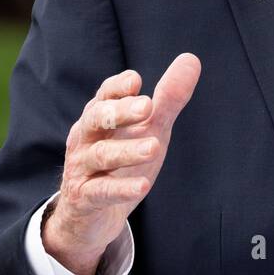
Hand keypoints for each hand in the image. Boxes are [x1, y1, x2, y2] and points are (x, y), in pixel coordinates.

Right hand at [43, 53, 200, 274]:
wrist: (91, 216)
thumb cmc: (121, 161)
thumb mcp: (148, 128)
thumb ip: (168, 98)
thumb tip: (191, 58)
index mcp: (100, 117)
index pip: (105, 95)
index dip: (118, 87)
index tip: (136, 81)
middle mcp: (86, 138)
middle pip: (97, 119)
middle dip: (120, 112)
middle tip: (147, 106)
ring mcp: (82, 168)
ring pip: (102, 155)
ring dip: (128, 150)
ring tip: (154, 146)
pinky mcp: (84, 199)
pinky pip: (100, 192)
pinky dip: (121, 188)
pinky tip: (143, 186)